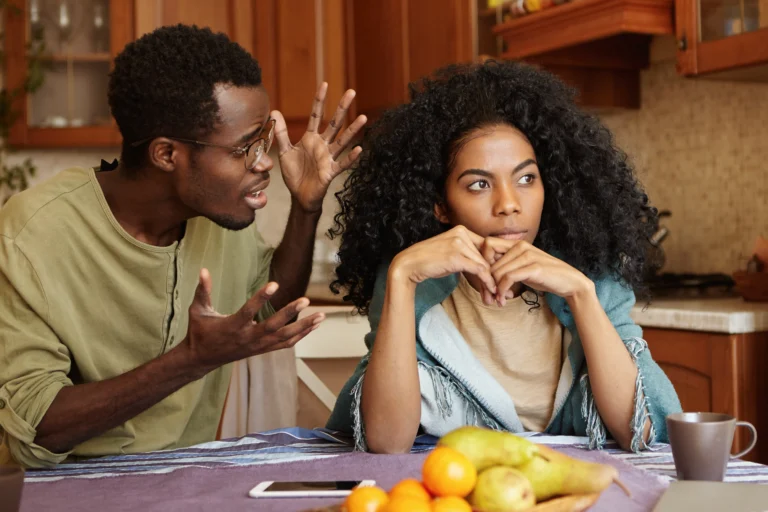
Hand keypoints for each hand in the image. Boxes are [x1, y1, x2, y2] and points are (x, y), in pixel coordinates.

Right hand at [183, 269, 324, 370]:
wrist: (202, 359)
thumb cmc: (200, 331)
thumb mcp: (198, 310)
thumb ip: (202, 291)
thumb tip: (203, 270)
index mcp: (232, 326)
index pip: (249, 311)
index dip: (261, 298)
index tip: (275, 284)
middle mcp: (247, 337)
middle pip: (273, 326)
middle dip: (290, 313)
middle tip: (306, 300)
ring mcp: (257, 346)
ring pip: (284, 337)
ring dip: (304, 327)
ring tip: (321, 316)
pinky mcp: (262, 350)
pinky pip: (285, 344)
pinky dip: (300, 335)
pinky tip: (313, 326)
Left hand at [272, 83, 366, 212]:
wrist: (299, 195)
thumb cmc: (294, 174)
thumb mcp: (284, 151)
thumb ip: (281, 133)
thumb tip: (274, 112)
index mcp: (311, 138)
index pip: (316, 115)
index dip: (319, 100)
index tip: (324, 84)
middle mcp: (322, 145)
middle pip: (334, 123)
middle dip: (342, 108)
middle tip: (351, 92)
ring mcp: (328, 157)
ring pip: (342, 140)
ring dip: (352, 129)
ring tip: (363, 117)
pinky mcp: (330, 172)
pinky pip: (342, 164)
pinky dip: (350, 158)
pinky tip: (359, 149)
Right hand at [389, 226, 496, 293]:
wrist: (410, 264)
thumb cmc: (430, 261)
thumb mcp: (451, 252)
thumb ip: (467, 254)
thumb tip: (485, 266)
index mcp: (461, 230)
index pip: (485, 247)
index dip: (493, 263)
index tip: (497, 278)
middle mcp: (462, 233)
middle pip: (486, 256)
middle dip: (493, 275)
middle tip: (497, 291)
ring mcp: (459, 243)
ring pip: (484, 264)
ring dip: (490, 282)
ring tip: (493, 295)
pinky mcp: (457, 256)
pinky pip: (479, 270)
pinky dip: (486, 282)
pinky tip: (489, 291)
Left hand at [482, 239, 592, 304]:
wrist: (569, 282)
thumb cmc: (543, 275)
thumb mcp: (522, 267)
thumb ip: (506, 265)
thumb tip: (485, 272)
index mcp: (516, 243)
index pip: (487, 244)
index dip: (483, 261)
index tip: (487, 277)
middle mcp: (520, 246)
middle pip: (489, 261)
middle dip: (487, 281)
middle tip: (490, 295)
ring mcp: (527, 255)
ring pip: (497, 271)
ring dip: (495, 289)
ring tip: (499, 299)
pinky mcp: (533, 267)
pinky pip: (508, 278)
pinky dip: (502, 291)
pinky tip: (505, 299)